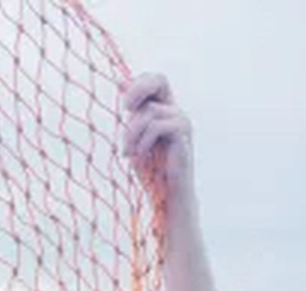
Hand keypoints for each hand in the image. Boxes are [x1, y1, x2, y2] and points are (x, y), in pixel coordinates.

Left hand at [122, 73, 195, 214]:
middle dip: (137, 90)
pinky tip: (138, 154)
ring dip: (132, 132)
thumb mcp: (134, 138)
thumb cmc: (150, 170)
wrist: (166, 196)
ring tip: (128, 152)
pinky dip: (143, 140)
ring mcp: (181, 122)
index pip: (155, 79)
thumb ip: (132, 114)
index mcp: (163, 110)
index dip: (137, 83)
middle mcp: (174, 111)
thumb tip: (121, 81)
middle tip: (124, 110)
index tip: (123, 105)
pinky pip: (158, 125)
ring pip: (150, 111)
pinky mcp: (184, 136)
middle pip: (160, 79)